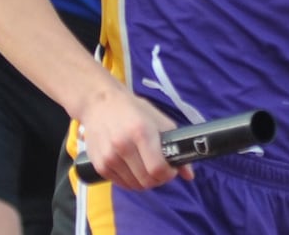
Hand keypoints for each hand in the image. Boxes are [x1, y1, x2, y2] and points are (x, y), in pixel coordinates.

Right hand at [77, 88, 194, 189]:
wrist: (99, 103)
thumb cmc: (133, 109)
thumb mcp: (159, 120)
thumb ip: (175, 145)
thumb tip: (189, 174)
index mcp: (141, 131)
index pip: (157, 168)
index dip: (169, 174)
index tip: (171, 168)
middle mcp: (123, 146)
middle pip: (147, 180)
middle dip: (159, 179)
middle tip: (161, 169)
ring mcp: (109, 157)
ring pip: (135, 186)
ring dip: (145, 181)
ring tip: (147, 167)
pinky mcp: (100, 165)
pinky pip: (122, 184)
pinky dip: (131, 180)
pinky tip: (134, 168)